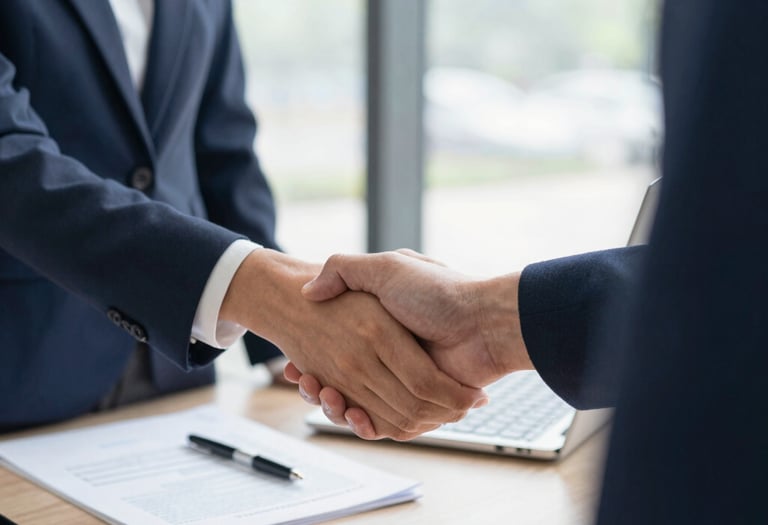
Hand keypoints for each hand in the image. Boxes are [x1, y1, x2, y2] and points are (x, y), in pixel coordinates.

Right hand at [220, 249, 486, 439]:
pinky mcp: (422, 404)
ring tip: (322, 395)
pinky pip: (389, 423)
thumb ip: (345, 270)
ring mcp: (407, 381)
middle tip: (303, 380)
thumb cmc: (438, 293)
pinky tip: (350, 413)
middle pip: (344, 382)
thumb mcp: (387, 268)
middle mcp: (392, 356)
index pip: (336, 352)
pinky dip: (367, 424)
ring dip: (337, 406)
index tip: (295, 365)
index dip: (313, 361)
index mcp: (381, 328)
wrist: (485, 322)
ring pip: (361, 404)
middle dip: (318, 386)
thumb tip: (309, 290)